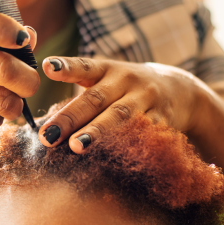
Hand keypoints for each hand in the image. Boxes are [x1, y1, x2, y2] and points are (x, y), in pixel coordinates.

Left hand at [38, 57, 208, 152]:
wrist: (179, 90)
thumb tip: (45, 128)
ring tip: (77, 147)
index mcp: (107, 70)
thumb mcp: (106, 83)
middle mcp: (126, 81)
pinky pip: (143, 134)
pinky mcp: (163, 119)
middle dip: (70, 118)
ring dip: (97, 132)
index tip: (47, 67)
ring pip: (120, 116)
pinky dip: (127, 145)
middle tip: (48, 135)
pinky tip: (113, 158)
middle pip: (95, 99)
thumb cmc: (125, 91)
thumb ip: (79, 101)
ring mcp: (146, 99)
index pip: (84, 67)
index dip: (66, 67)